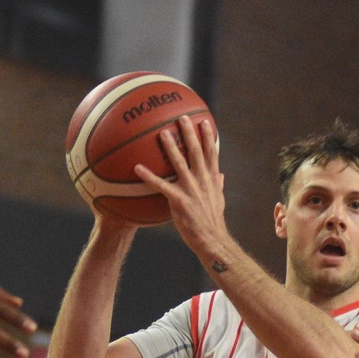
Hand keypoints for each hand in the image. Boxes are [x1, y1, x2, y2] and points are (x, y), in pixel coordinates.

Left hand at [137, 114, 228, 259]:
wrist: (212, 239)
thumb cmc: (213, 221)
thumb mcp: (219, 200)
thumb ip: (218, 185)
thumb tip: (221, 175)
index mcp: (212, 180)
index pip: (211, 153)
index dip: (208, 137)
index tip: (204, 122)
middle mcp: (203, 181)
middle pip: (197, 152)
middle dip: (190, 133)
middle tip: (182, 117)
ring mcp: (191, 190)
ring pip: (180, 164)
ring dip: (171, 147)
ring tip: (162, 133)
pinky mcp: (179, 201)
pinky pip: (161, 186)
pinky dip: (149, 176)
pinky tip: (137, 168)